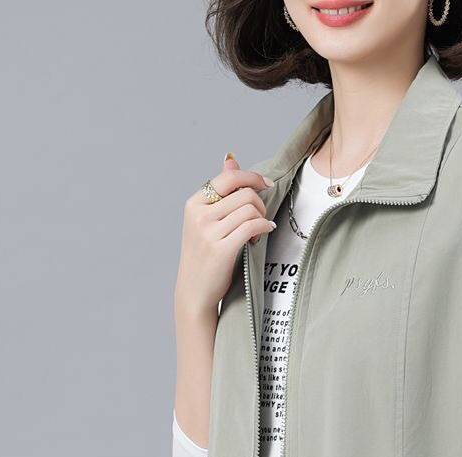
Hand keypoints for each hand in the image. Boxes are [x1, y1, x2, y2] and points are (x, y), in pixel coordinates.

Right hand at [175, 153, 275, 316]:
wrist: (195, 291)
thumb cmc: (205, 255)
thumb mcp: (207, 220)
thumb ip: (221, 192)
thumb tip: (230, 160)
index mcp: (194, 204)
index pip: (228, 178)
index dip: (252, 178)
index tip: (267, 185)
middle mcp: (199, 214)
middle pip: (244, 193)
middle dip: (260, 204)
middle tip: (261, 218)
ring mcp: (208, 232)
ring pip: (250, 208)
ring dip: (262, 218)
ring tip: (259, 231)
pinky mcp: (221, 249)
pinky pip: (252, 226)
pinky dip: (264, 227)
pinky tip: (264, 234)